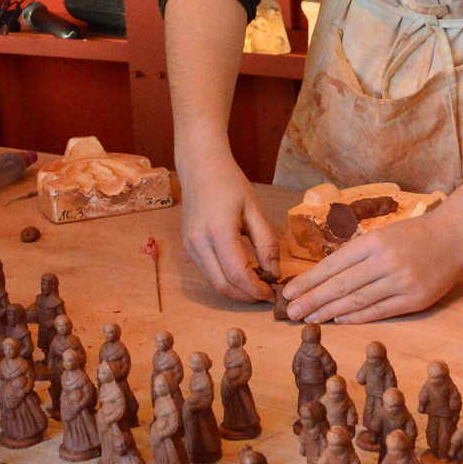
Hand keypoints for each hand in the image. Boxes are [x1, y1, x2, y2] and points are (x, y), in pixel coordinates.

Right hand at [177, 146, 279, 302]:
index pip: (237, 273)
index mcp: (217, 231)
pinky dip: (224, 279)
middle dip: (246, 296)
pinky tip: (241, 274)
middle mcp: (198, 242)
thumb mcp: (255, 210)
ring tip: (256, 286)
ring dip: (235, 290)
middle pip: (223, 284)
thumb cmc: (230, 183)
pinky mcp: (188, 246)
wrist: (201, 167)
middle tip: (265, 295)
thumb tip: (274, 273)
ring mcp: (190, 246)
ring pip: (213, 282)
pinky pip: (206, 272)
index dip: (256, 289)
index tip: (272, 294)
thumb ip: (267, 243)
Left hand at [282, 207, 462, 322]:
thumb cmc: (412, 235)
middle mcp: (384, 261)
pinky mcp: (415, 299)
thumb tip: (323, 276)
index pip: (332, 265)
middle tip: (289, 312)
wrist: (454, 237)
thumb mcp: (380, 234)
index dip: (309, 281)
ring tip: (309, 319)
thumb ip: (356, 254)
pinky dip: (357, 317)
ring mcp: (400, 281)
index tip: (289, 292)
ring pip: (357, 300)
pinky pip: (380, 311)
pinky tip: (339, 320)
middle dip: (312, 300)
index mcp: (372, 242)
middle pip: (340, 285)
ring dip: (330, 311)